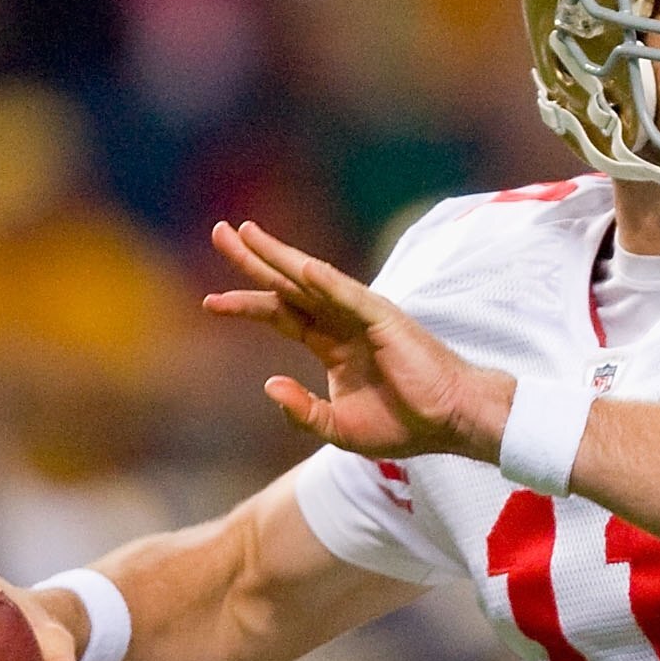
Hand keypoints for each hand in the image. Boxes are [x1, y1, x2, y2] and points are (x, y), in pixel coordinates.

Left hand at [203, 220, 513, 461]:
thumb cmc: (402, 425)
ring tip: (246, 233)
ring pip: (313, 280)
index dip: (246, 305)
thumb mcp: (338, 428)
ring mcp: (363, 316)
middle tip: (220, 232)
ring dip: (280, 255)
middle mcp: (343, 322)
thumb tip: (270, 384)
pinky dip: (327, 281)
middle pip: (288, 284)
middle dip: (253, 259)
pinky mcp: (386, 319)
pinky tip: (301, 267)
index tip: (210, 302)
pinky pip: (351, 297)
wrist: (449, 423)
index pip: (282, 314)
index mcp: (332, 344)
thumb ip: (302, 411)